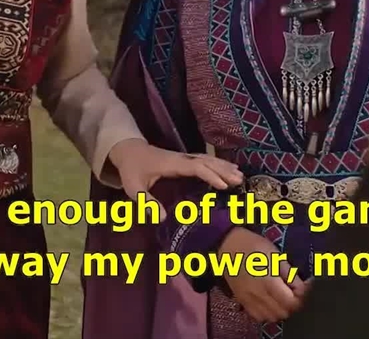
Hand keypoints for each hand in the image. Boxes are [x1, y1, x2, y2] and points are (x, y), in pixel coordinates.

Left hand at [106, 138, 243, 216]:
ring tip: (240, 175)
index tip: (223, 186)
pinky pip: (204, 160)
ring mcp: (183, 157)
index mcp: (171, 164)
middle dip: (223, 170)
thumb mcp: (133, 187)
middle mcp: (180, 158)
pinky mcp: (184, 159)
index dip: (210, 175)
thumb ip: (146, 202)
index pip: (195, 167)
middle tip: (240, 180)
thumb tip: (162, 218)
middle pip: (206, 161)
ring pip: (207, 159)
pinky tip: (228, 168)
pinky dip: (218, 163)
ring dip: (223, 166)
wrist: (128, 150)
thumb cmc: (131, 170)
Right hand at [218, 227, 306, 323]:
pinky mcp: (242, 301)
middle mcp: (258, 294)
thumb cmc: (253, 246)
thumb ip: (289, 273)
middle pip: (284, 312)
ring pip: (272, 317)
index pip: (292, 302)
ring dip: (281, 309)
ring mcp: (249, 300)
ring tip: (282, 296)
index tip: (303, 285)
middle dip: (293, 303)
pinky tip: (269, 301)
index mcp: (268, 281)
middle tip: (293, 290)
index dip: (301, 296)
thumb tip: (302, 287)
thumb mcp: (275, 254)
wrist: (227, 245)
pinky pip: (259, 316)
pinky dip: (268, 313)